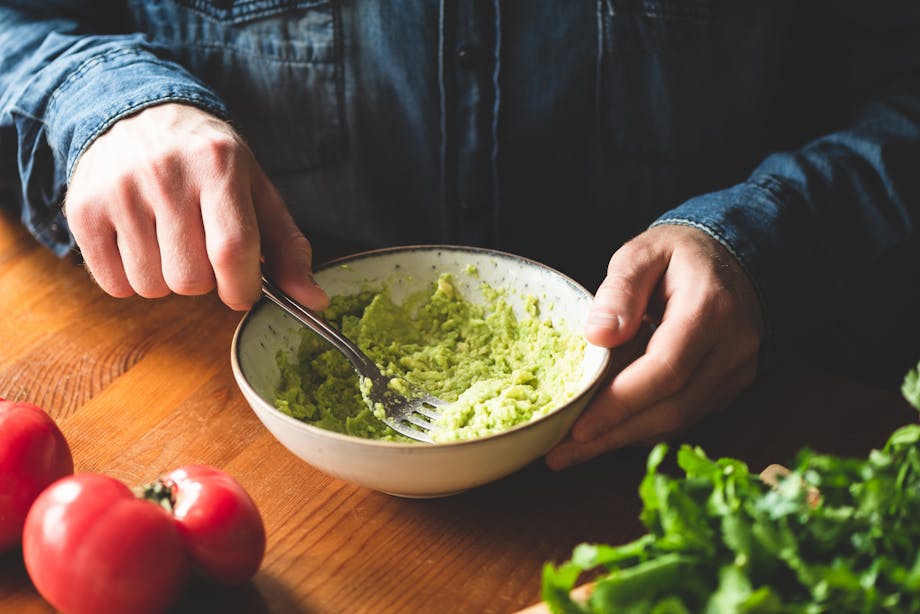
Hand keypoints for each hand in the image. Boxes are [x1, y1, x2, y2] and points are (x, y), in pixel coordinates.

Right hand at [64, 103, 327, 310]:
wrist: (137, 114)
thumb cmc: (208, 162)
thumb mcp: (256, 190)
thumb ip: (287, 248)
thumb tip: (315, 301)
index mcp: (219, 165)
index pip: (231, 250)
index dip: (241, 288)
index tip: (243, 291)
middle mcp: (165, 173)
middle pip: (189, 279)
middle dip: (204, 281)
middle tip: (200, 250)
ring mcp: (118, 190)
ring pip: (151, 287)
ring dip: (166, 280)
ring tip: (169, 241)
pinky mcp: (83, 210)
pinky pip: (114, 285)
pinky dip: (132, 280)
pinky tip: (140, 244)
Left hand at [546, 224, 763, 469]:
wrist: (733, 258)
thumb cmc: (680, 255)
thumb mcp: (643, 253)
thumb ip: (620, 290)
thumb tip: (597, 336)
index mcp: (710, 309)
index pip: (666, 369)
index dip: (621, 403)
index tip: (578, 426)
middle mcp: (732, 348)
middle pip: (672, 407)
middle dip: (614, 434)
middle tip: (562, 452)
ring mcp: (736, 372)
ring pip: (679, 420)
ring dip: (624, 439)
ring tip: (572, 450)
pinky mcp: (730, 387)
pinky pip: (685, 416)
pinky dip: (644, 427)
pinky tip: (606, 433)